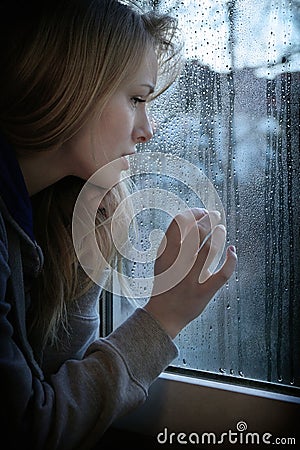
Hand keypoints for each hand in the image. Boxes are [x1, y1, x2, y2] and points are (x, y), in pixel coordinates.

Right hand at [144, 208, 236, 337]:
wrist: (164, 315)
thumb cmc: (166, 283)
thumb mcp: (162, 260)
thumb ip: (173, 242)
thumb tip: (192, 219)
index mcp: (165, 254)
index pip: (178, 223)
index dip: (193, 213)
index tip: (200, 212)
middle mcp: (178, 265)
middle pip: (197, 232)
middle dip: (209, 219)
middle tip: (214, 215)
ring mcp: (192, 279)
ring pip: (210, 249)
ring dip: (219, 235)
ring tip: (221, 229)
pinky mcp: (204, 292)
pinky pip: (222, 274)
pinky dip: (231, 261)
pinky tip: (232, 251)